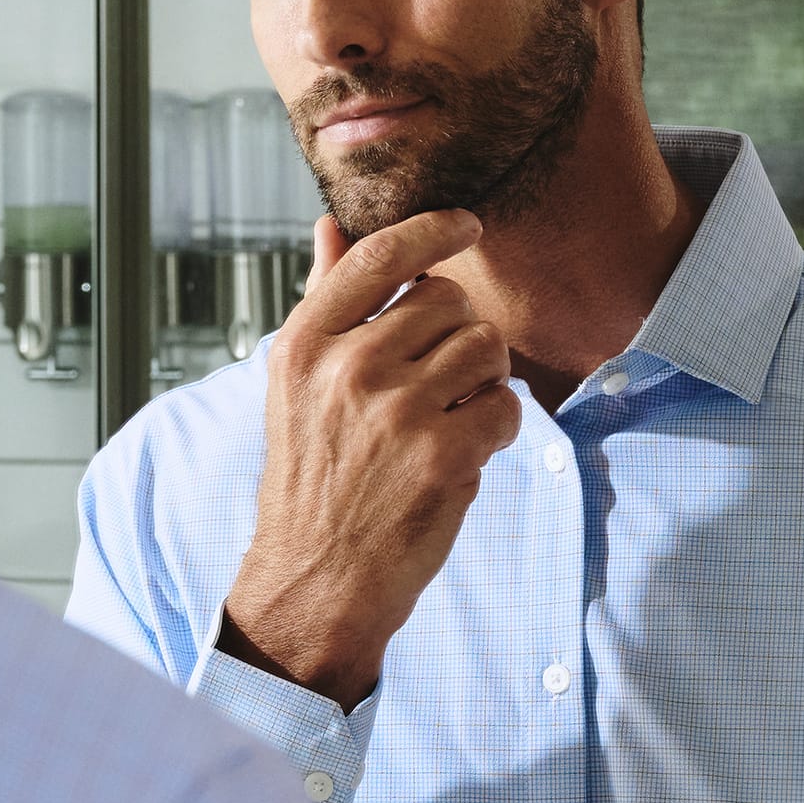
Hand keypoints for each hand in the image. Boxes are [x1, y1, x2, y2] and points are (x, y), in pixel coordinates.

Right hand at [221, 211, 520, 709]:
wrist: (316, 578)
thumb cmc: (312, 479)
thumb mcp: (297, 386)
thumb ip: (325, 301)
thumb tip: (332, 228)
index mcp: (306, 344)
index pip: (381, 254)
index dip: (434, 229)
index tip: (465, 224)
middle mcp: (348, 369)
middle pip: (448, 301)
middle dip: (458, 334)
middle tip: (437, 382)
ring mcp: (397, 412)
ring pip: (485, 347)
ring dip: (482, 380)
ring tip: (446, 418)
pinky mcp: (444, 456)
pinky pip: (506, 406)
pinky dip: (497, 428)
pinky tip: (461, 452)